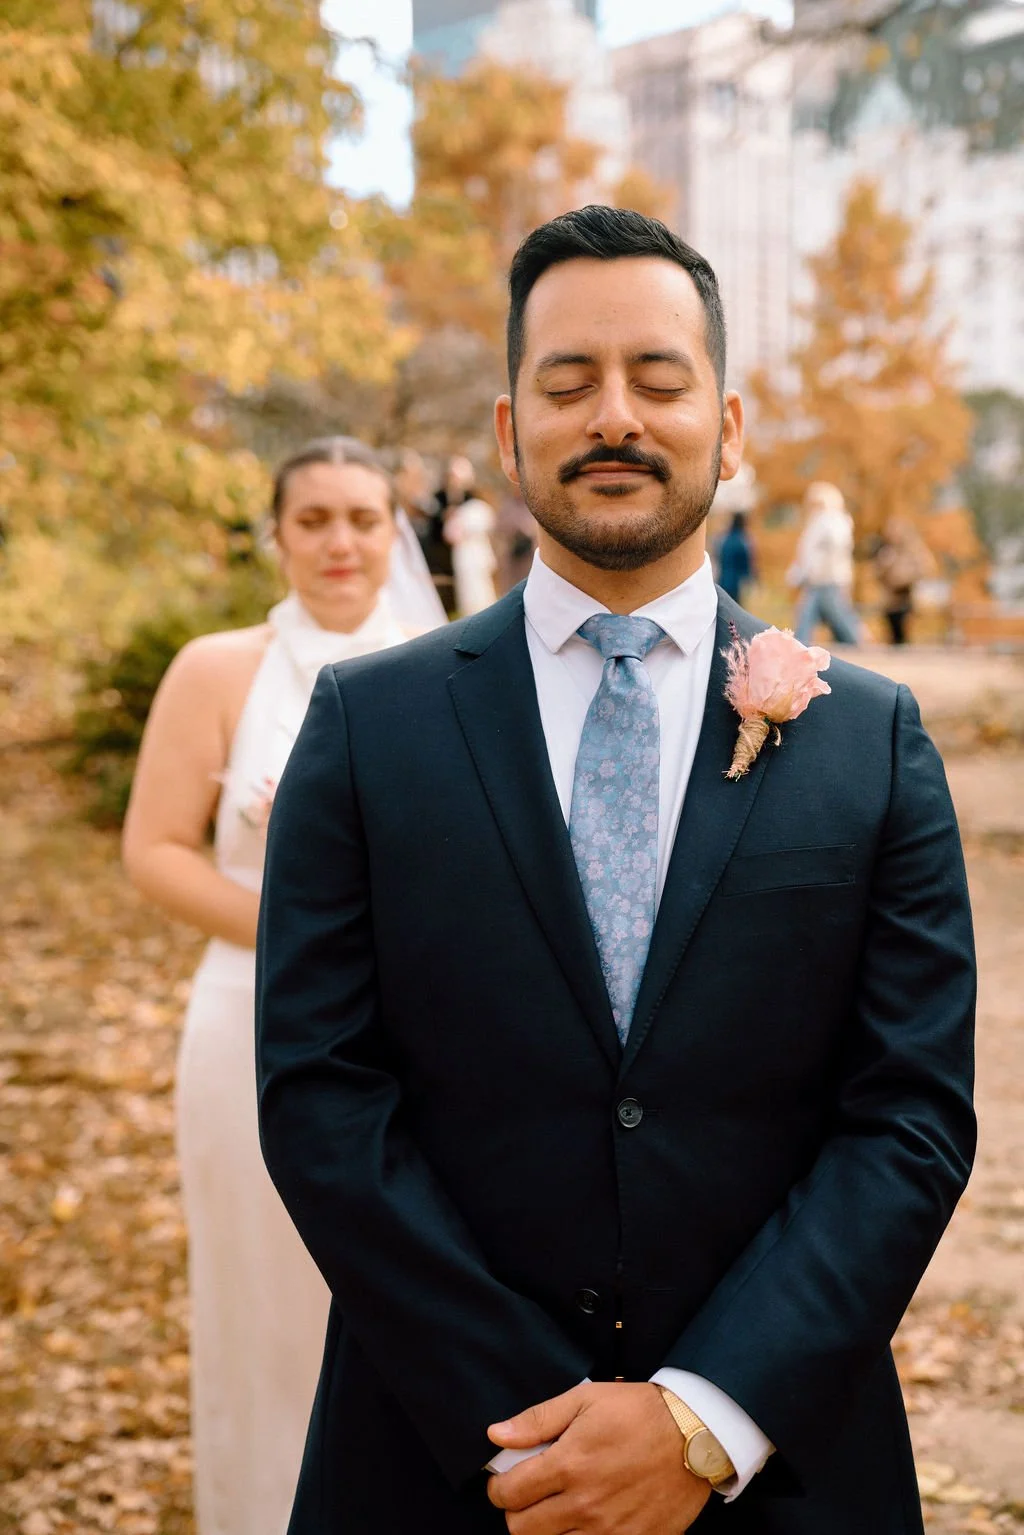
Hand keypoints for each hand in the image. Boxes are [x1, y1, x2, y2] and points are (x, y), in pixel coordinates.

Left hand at [486, 1381, 710, 1534]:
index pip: (509, 1494)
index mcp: (568, 1465)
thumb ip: (537, 1420)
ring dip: (548, 1528)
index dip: (498, 1487)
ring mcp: (608, 1531)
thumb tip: (495, 1434)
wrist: (695, 1435)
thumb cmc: (639, 1412)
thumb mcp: (585, 1400)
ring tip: (560, 1504)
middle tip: (530, 1495)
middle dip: (517, 1512)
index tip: (505, 1480)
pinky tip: (588, 1519)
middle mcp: (584, 1504)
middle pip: (522, 1530)